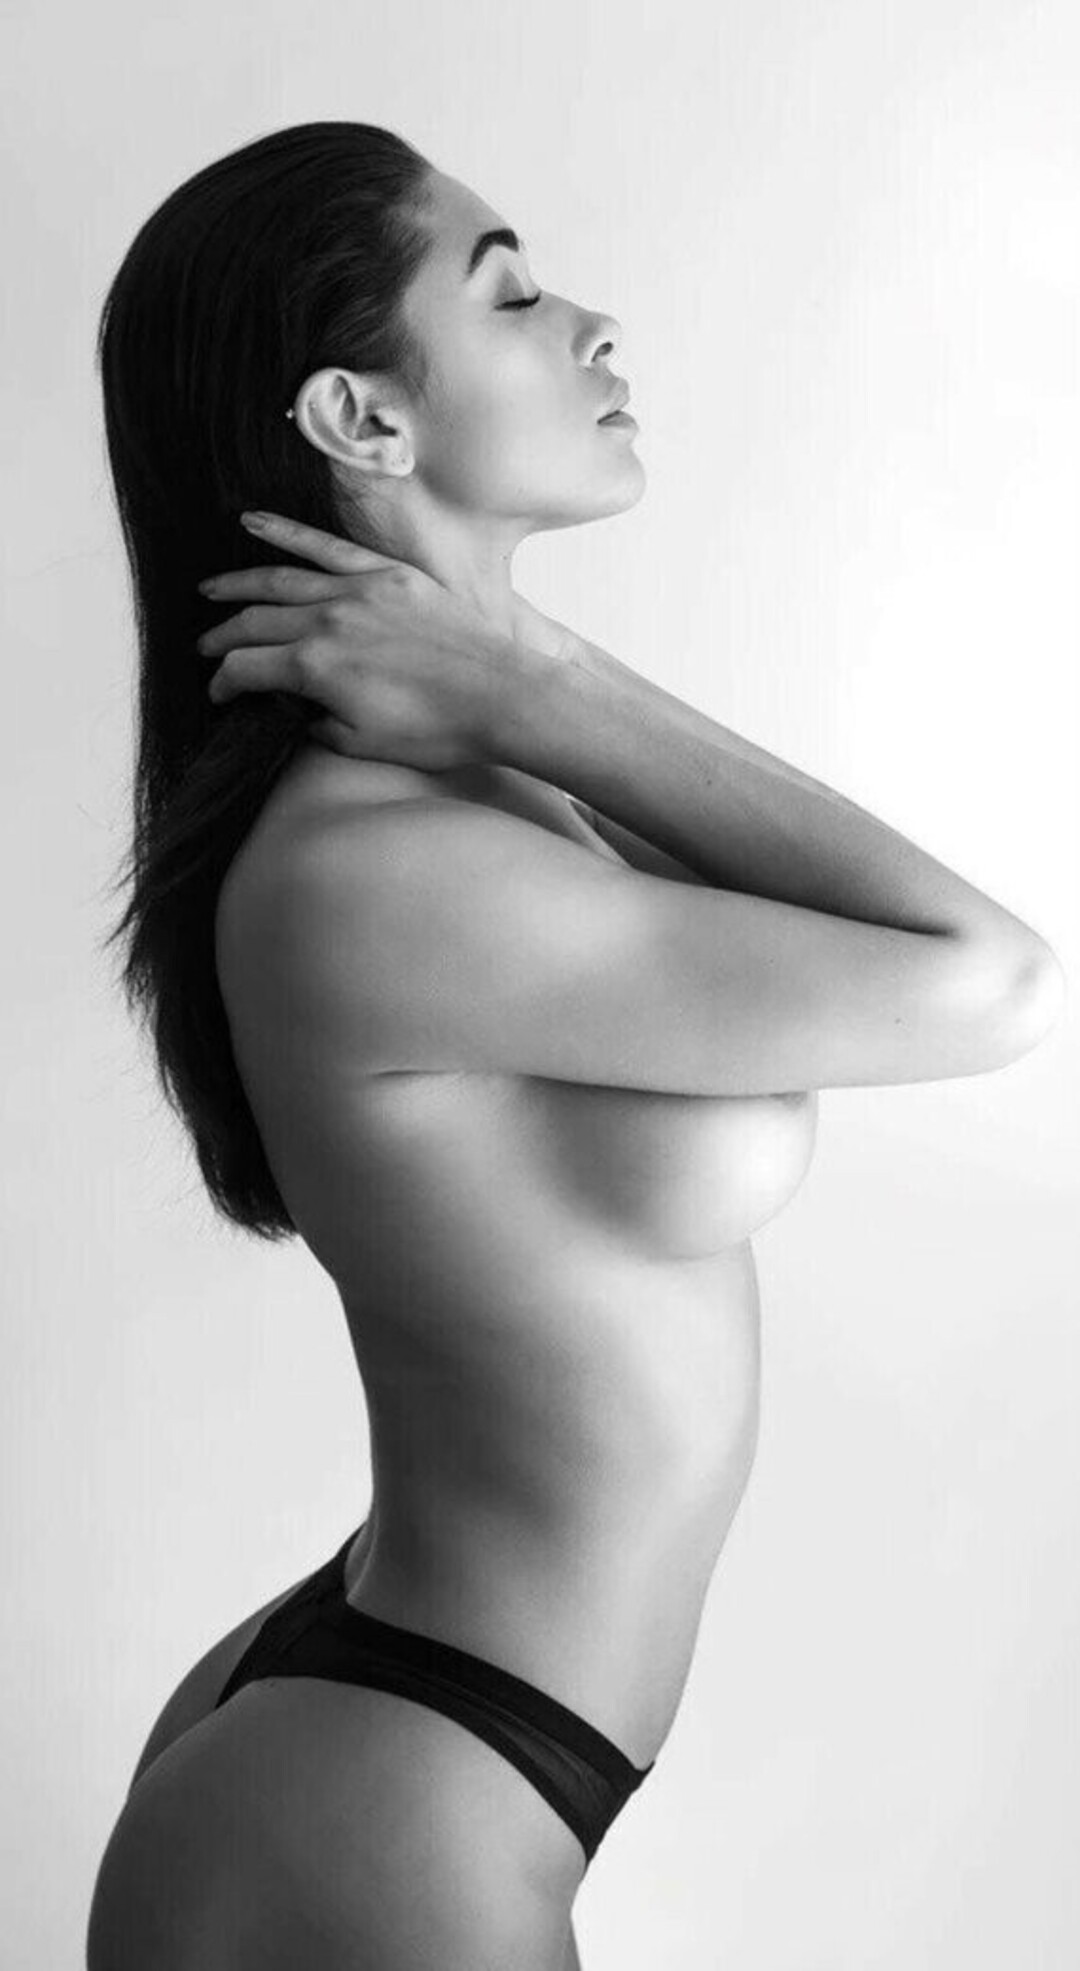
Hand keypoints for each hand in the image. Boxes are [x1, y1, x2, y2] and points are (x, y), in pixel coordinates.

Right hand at [196, 511, 531, 769]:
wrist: (501, 697)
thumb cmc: (439, 730)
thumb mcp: (364, 743)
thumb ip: (319, 724)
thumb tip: (299, 709)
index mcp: (315, 669)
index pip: (246, 668)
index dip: (223, 683)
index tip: (218, 693)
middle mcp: (327, 621)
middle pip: (253, 623)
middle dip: (221, 638)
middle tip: (204, 647)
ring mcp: (357, 591)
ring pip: (278, 579)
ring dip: (237, 585)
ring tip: (210, 591)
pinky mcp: (387, 574)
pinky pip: (326, 546)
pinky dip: (286, 532)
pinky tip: (254, 523)